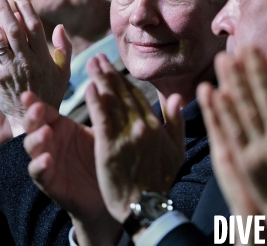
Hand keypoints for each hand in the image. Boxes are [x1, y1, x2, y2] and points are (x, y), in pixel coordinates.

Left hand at [0, 0, 70, 136]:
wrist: (33, 118)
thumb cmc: (50, 94)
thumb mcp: (64, 72)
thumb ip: (65, 49)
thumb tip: (60, 27)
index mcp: (43, 57)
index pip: (34, 27)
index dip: (26, 9)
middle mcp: (26, 61)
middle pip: (13, 29)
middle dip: (4, 9)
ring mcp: (10, 70)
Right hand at [22, 91, 100, 219]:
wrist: (108, 189)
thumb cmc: (102, 155)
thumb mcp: (102, 131)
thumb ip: (99, 111)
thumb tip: (102, 85)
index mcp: (59, 126)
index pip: (44, 111)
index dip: (34, 102)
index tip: (27, 94)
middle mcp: (49, 141)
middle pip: (33, 125)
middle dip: (32, 116)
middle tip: (37, 108)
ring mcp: (46, 160)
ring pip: (32, 147)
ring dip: (36, 139)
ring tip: (46, 132)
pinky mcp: (48, 181)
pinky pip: (39, 172)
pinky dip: (40, 165)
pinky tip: (47, 159)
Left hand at [87, 54, 184, 225]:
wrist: (147, 206)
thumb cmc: (161, 181)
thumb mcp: (177, 150)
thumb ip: (176, 122)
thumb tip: (178, 97)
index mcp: (157, 126)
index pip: (137, 96)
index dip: (123, 81)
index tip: (113, 68)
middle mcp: (143, 126)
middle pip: (123, 94)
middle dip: (109, 74)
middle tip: (98, 59)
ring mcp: (126, 136)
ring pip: (112, 101)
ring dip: (101, 81)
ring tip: (92, 65)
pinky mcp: (110, 147)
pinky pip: (102, 118)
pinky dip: (95, 101)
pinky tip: (88, 87)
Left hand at [199, 48, 266, 218]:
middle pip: (266, 98)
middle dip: (254, 70)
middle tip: (244, 46)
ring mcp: (262, 151)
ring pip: (246, 111)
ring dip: (234, 82)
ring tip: (225, 60)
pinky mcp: (245, 163)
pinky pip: (232, 133)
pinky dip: (223, 111)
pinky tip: (215, 91)